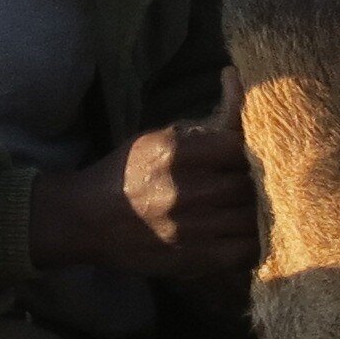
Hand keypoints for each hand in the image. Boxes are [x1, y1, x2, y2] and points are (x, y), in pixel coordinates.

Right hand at [32, 104, 257, 277]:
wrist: (86, 221)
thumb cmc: (127, 173)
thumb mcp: (159, 136)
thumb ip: (204, 119)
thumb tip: (237, 78)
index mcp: (174, 153)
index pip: (238, 146)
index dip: (249, 150)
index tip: (244, 155)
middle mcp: (185, 191)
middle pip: (248, 184)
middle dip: (252, 181)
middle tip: (248, 182)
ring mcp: (190, 230)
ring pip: (251, 217)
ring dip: (253, 210)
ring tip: (244, 206)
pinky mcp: (193, 260)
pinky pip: (244, 251)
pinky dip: (250, 240)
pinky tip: (241, 231)